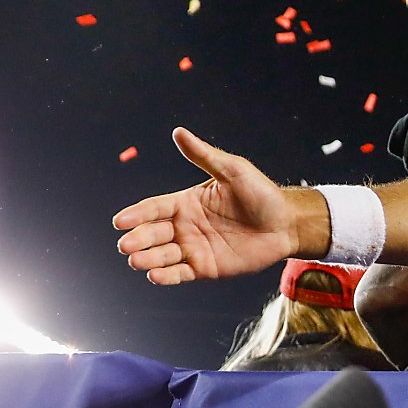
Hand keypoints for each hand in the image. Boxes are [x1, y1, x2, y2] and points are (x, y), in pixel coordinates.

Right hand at [113, 128, 308, 283]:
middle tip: (125, 245)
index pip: (153, 208)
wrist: (287, 224)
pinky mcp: (206, 268)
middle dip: (137, 239)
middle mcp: (185, 226)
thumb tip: (179, 132)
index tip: (119, 221)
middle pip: (152, 233)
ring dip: (147, 259)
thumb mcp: (233, 171)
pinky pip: (181, 273)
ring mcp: (194, 248)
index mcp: (186, 202)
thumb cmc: (262, 194)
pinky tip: (155, 276)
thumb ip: (204, 155)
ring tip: (136, 261)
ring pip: (162, 255)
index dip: (136, 214)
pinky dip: (166, 276)